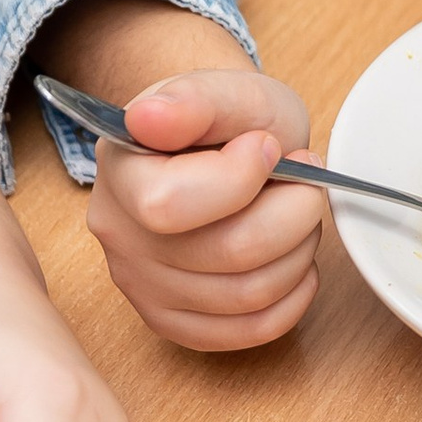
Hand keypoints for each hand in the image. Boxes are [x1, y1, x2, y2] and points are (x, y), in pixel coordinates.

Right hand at [83, 65, 325, 351]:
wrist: (228, 148)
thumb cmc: (229, 121)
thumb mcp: (226, 92)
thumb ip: (195, 100)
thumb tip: (148, 118)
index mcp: (120, 171)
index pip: (171, 205)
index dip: (242, 177)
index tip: (266, 147)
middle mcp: (118, 235)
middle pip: (230, 253)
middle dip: (293, 211)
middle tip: (303, 179)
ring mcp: (141, 286)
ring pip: (249, 294)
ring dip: (299, 249)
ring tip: (296, 211)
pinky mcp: (174, 321)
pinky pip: (250, 330)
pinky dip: (293, 294)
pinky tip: (293, 256)